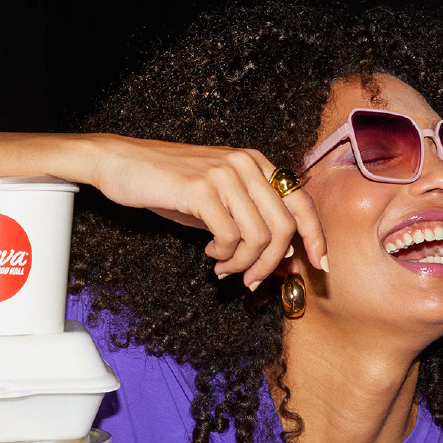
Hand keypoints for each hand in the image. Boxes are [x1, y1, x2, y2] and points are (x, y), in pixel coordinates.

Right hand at [78, 134, 327, 288]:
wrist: (123, 162)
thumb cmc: (169, 183)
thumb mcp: (218, 198)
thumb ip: (250, 219)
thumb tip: (282, 256)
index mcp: (256, 163)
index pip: (301, 202)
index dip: (316, 236)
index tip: (319, 265)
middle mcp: (246, 164)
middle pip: (284, 226)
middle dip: (271, 264)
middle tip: (252, 281)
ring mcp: (225, 175)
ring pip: (259, 236)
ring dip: (244, 263)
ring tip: (225, 268)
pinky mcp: (201, 189)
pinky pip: (229, 236)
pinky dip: (224, 255)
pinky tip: (210, 254)